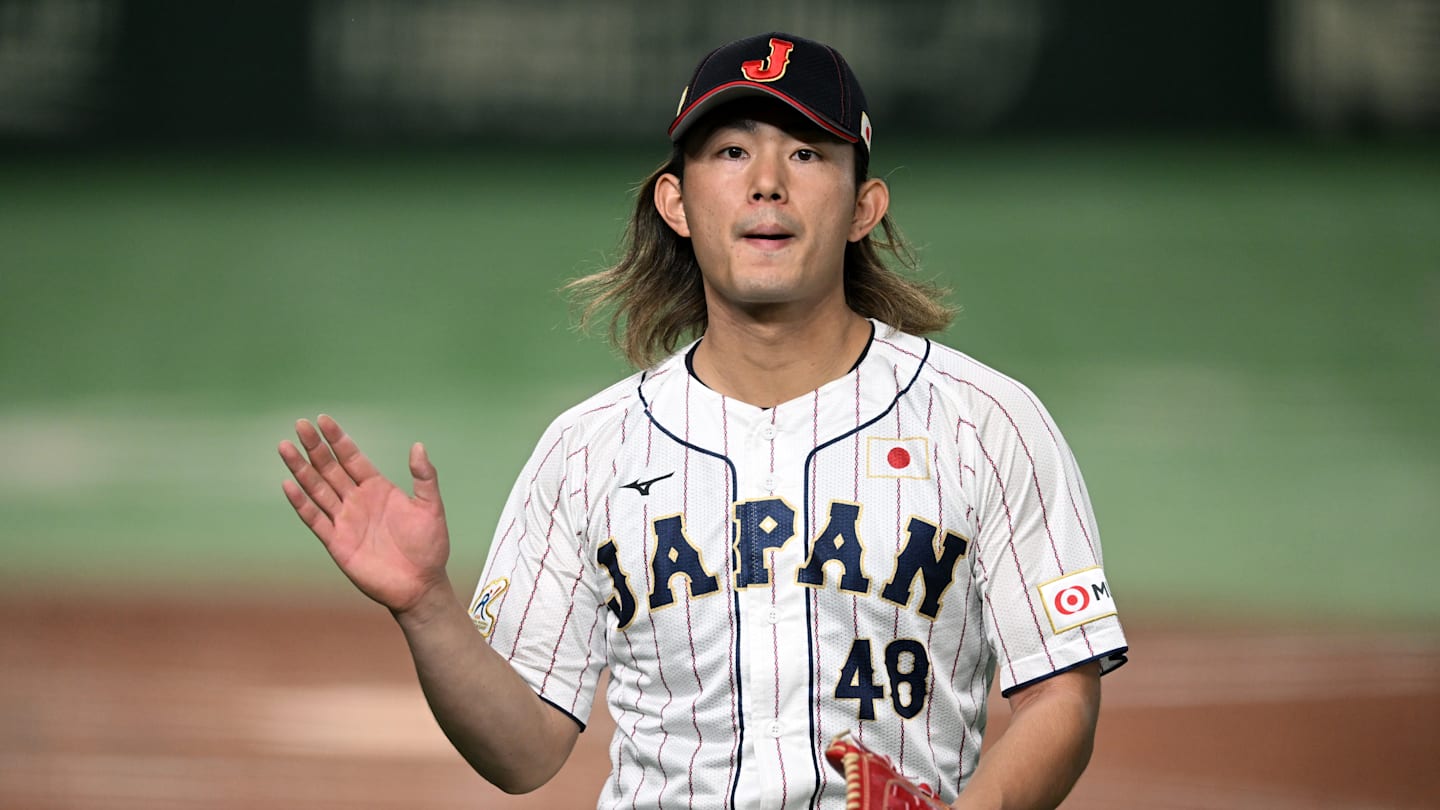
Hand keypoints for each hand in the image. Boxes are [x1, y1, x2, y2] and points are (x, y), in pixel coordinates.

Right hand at [279, 415, 449, 613]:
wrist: (420, 584)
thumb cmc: (429, 546)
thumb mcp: (431, 507)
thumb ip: (425, 477)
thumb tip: (418, 446)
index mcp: (378, 488)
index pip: (352, 458)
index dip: (338, 439)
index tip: (322, 420)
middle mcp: (357, 500)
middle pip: (330, 468)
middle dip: (315, 447)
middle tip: (300, 425)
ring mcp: (345, 520)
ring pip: (317, 489)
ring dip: (301, 469)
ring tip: (285, 447)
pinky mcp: (337, 542)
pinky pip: (315, 519)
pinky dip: (301, 503)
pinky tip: (289, 485)